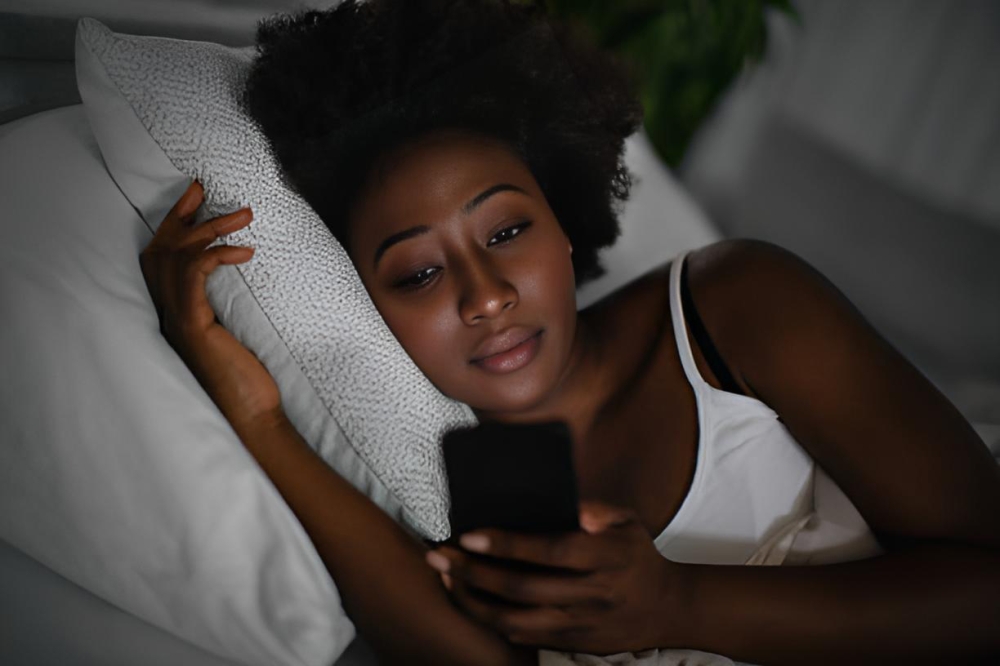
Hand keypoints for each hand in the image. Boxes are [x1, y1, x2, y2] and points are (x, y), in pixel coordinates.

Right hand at [139, 181, 283, 431]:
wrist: (252, 418)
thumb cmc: (249, 382)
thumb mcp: (235, 335)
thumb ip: (227, 308)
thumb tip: (246, 275)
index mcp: (176, 314)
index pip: (163, 260)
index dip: (174, 224)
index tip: (195, 196)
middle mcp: (169, 315)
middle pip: (161, 250)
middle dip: (182, 214)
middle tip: (204, 188)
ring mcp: (178, 321)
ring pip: (179, 257)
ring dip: (211, 229)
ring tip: (246, 215)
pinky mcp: (194, 327)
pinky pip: (195, 277)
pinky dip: (216, 256)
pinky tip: (244, 252)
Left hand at [426, 501, 684, 653]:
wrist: (668, 610)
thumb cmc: (637, 555)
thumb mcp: (626, 521)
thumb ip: (594, 507)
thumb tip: (561, 500)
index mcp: (607, 557)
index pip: (550, 551)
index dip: (508, 545)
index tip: (470, 535)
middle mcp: (593, 594)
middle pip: (524, 587)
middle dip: (474, 572)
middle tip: (440, 555)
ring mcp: (581, 625)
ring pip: (516, 619)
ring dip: (474, 600)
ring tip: (446, 578)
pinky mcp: (573, 644)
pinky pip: (524, 636)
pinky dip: (491, 620)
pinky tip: (470, 600)